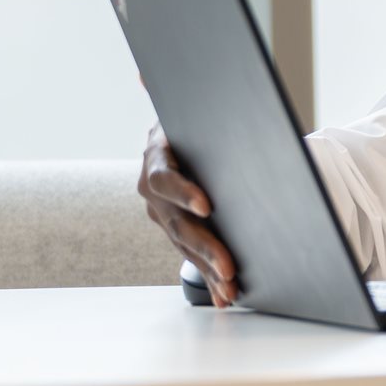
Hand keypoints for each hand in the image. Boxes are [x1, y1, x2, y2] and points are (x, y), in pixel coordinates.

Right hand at [139, 125, 240, 306]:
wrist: (182, 134)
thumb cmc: (197, 120)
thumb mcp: (195, 114)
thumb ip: (203, 115)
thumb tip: (177, 88)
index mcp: (156, 157)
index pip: (165, 179)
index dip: (183, 192)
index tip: (207, 205)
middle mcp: (154, 191)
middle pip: (178, 223)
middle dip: (206, 247)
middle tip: (230, 267)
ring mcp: (163, 214)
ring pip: (185, 246)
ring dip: (208, 270)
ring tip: (230, 290)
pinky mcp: (176, 231)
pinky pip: (191, 256)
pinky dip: (209, 278)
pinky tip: (224, 296)